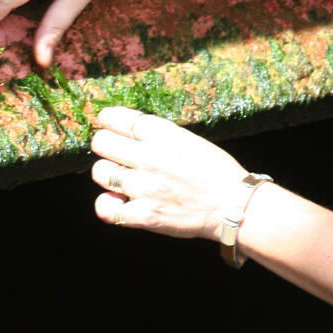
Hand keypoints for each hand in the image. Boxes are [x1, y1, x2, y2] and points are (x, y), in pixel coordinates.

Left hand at [91, 107, 247, 239]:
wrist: (232, 204)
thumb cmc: (215, 169)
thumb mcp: (189, 139)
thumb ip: (159, 135)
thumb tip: (130, 131)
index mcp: (163, 135)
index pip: (118, 118)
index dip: (107, 118)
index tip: (105, 120)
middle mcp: (149, 158)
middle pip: (101, 142)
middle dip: (104, 143)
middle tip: (112, 150)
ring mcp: (144, 188)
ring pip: (99, 172)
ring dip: (106, 172)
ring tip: (118, 176)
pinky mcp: (144, 215)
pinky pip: (105, 209)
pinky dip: (107, 205)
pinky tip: (117, 200)